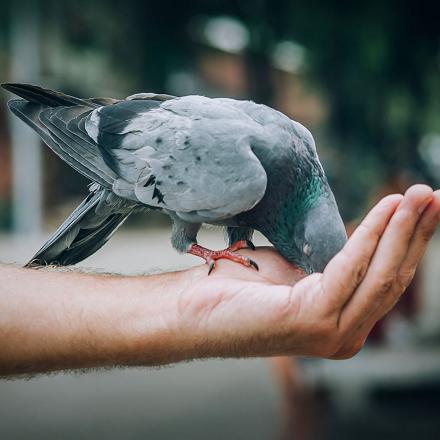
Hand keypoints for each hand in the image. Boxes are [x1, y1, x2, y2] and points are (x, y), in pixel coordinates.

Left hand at [177, 185, 439, 358]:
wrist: (191, 308)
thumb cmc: (239, 287)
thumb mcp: (295, 271)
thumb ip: (329, 265)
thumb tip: (359, 240)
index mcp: (340, 323)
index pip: (385, 279)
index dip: (409, 243)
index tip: (424, 207)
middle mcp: (343, 335)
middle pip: (392, 277)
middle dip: (416, 232)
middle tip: (433, 193)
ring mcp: (330, 333)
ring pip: (380, 273)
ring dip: (402, 229)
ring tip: (419, 194)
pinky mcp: (311, 320)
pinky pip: (350, 267)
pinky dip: (370, 235)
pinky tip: (386, 208)